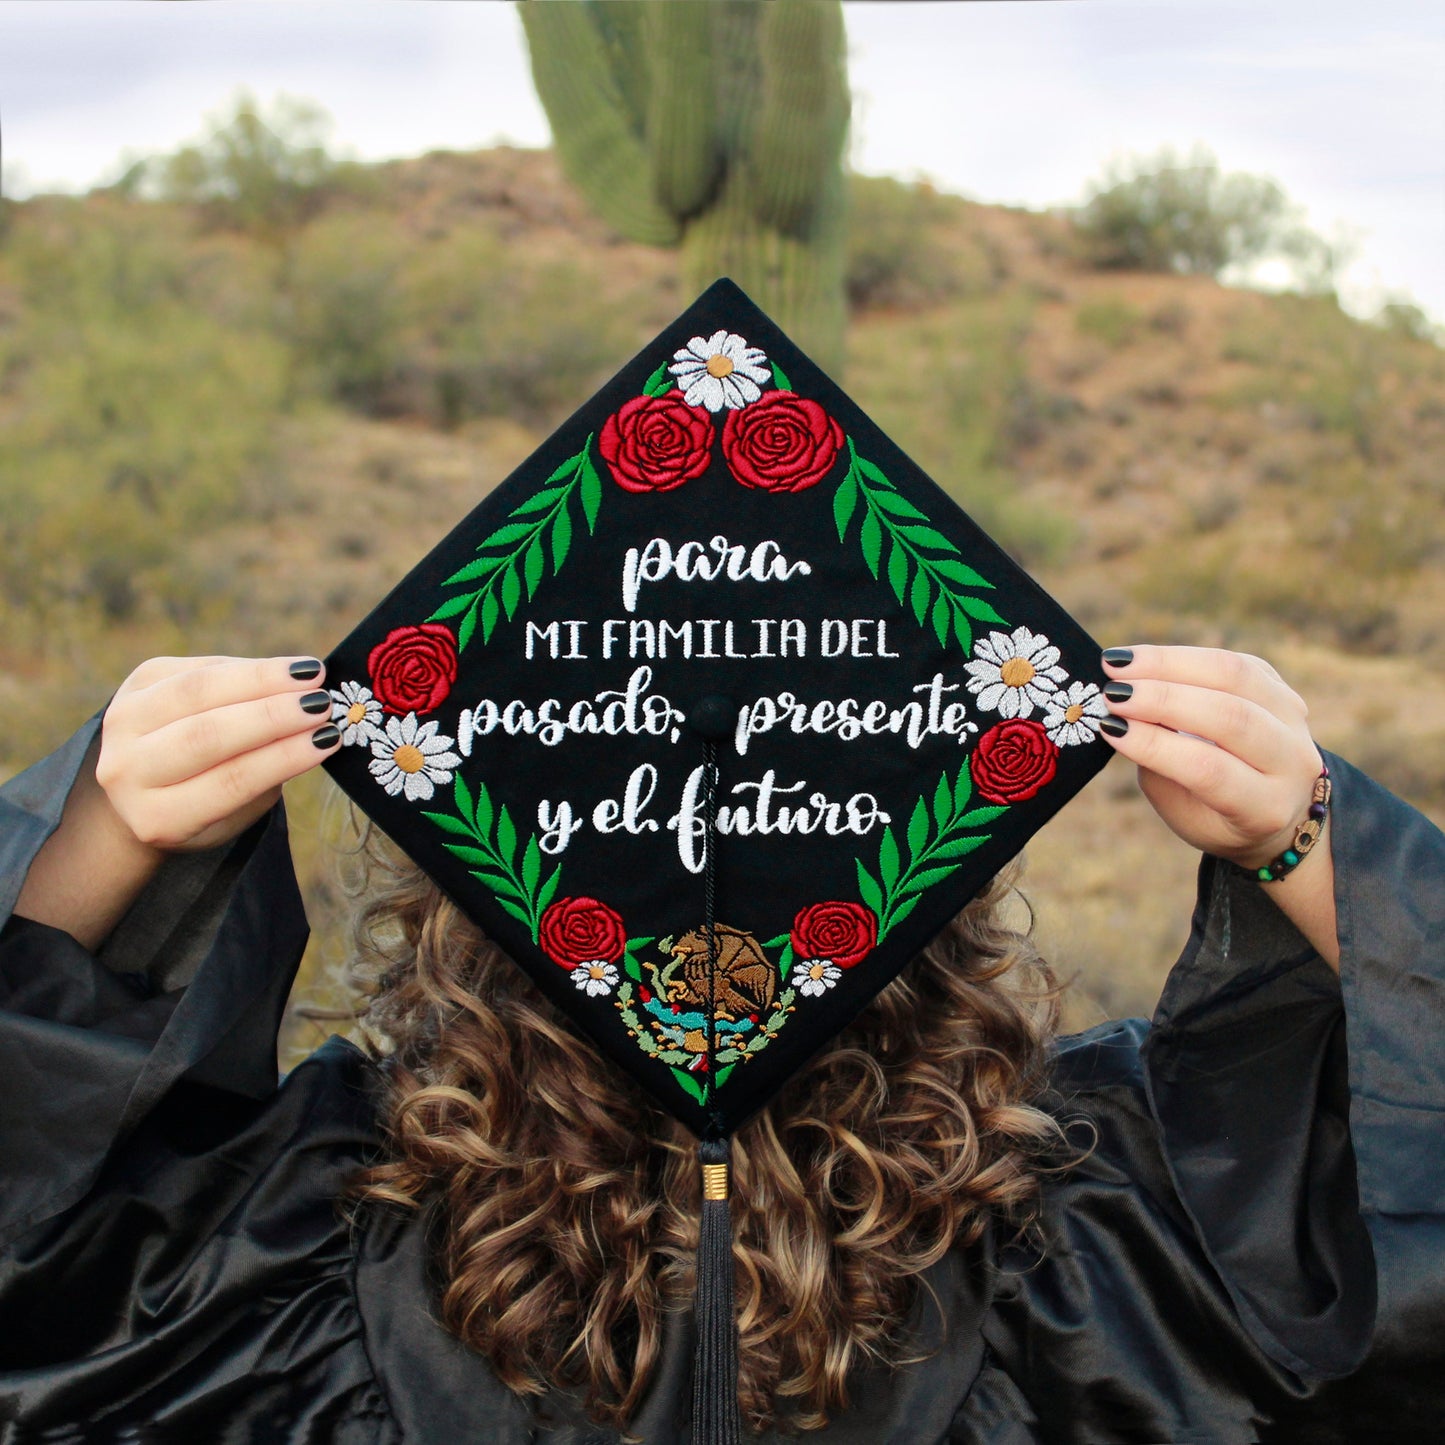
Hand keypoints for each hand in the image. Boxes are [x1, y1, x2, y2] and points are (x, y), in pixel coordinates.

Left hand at [96, 654, 342, 852]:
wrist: (143, 786)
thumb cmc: (208, 801)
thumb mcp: (238, 809)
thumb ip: (267, 772)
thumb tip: (317, 726)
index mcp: (159, 818)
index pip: (230, 782)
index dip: (282, 756)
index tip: (329, 738)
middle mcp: (127, 772)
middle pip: (206, 735)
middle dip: (272, 714)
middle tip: (322, 702)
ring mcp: (121, 724)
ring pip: (196, 691)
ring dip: (260, 679)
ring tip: (310, 674)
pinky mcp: (132, 685)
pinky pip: (195, 668)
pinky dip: (244, 668)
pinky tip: (282, 670)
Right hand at [1096, 645, 1321, 869]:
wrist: (1280, 805)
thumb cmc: (1216, 814)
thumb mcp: (1183, 812)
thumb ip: (1158, 767)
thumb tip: (1123, 715)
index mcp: (1266, 807)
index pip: (1211, 770)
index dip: (1157, 746)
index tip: (1110, 727)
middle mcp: (1292, 760)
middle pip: (1229, 716)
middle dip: (1163, 699)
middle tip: (1112, 692)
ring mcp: (1293, 718)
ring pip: (1234, 675)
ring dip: (1169, 664)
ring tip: (1119, 664)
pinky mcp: (1280, 686)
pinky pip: (1232, 661)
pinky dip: (1181, 657)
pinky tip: (1141, 659)